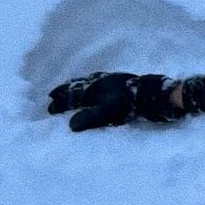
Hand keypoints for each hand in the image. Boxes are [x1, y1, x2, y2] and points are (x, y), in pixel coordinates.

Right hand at [47, 72, 183, 130]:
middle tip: (52, 94)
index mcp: (95, 90)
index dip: (61, 103)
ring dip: (76, 84)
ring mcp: (111, 80)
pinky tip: (96, 84)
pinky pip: (100, 78)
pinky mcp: (122, 80)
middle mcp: (100, 82)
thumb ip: (91, 118)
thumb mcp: (110, 114)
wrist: (156, 94)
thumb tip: (71, 126)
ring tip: (70, 86)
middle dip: (64, 90)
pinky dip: (91, 81)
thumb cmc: (134, 105)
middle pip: (78, 85)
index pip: (72, 97)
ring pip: (88, 80)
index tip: (49, 109)